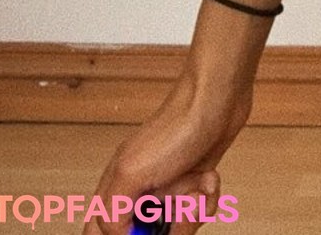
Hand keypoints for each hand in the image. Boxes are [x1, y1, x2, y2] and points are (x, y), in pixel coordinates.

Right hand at [81, 73, 251, 233]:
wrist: (218, 99)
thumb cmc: (176, 127)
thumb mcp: (132, 172)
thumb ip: (112, 210)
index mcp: (117, 189)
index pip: (101, 230)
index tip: (141, 231)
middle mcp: (141, 191)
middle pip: (145, 234)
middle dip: (168, 228)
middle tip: (176, 211)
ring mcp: (169, 187)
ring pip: (176, 226)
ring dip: (192, 211)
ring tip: (197, 186)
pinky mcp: (194, 182)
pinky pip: (199, 210)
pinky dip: (208, 198)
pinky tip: (208, 177)